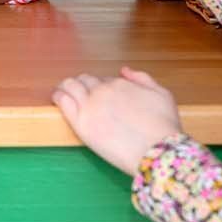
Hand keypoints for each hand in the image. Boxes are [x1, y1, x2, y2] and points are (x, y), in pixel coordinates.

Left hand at [52, 67, 181, 174]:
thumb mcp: (162, 94)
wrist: (156, 151)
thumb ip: (143, 78)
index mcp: (121, 84)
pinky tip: (57, 97)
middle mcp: (103, 90)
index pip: (104, 80)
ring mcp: (90, 105)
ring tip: (63, 90)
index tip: (102, 96)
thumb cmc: (164, 127)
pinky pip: (63, 101)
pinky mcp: (81, 123)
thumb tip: (125, 70)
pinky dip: (58, 95)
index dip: (103, 87)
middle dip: (84, 84)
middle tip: (80, 92)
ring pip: (71, 86)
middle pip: (86, 81)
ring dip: (67, 86)